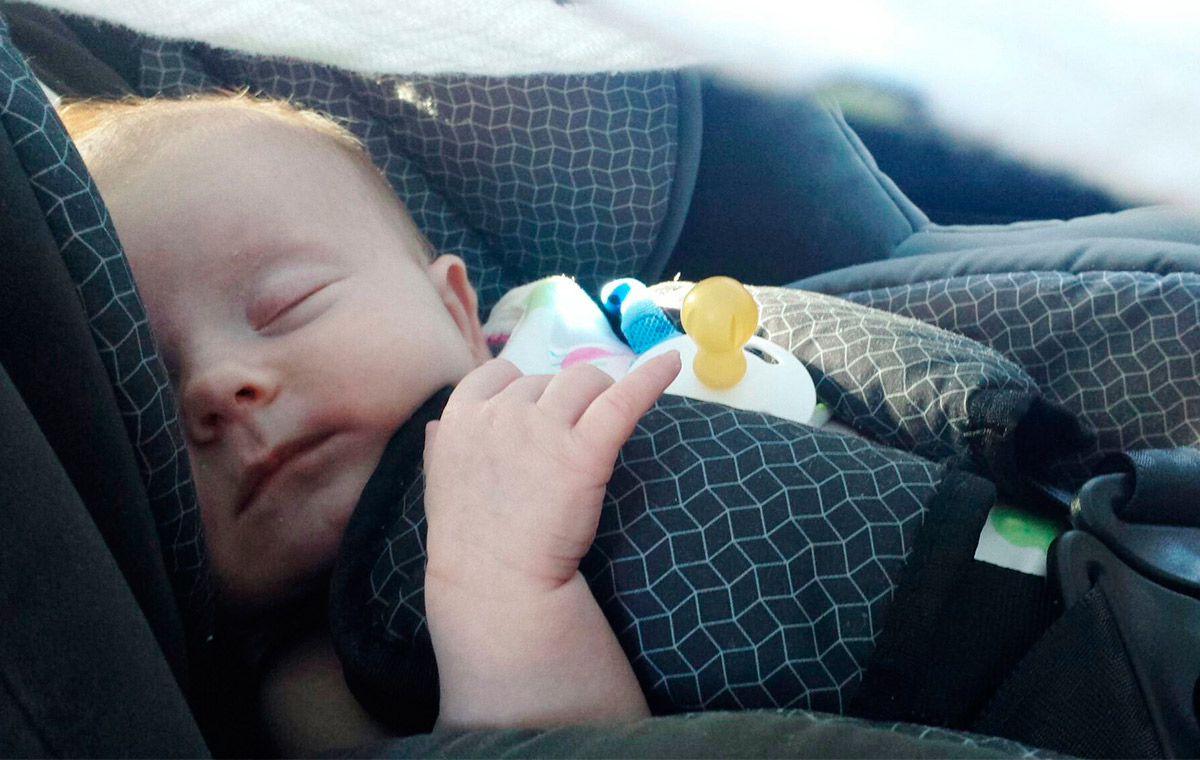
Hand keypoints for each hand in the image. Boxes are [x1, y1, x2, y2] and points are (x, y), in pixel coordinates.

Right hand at [423, 351, 680, 595]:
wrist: (494, 584)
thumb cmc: (467, 542)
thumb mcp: (439, 484)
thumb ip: (440, 447)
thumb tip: (436, 425)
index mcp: (461, 415)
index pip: (500, 373)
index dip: (522, 392)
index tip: (534, 419)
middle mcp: (502, 411)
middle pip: (548, 379)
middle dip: (562, 403)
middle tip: (568, 444)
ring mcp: (542, 428)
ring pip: (584, 380)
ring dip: (597, 396)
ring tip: (601, 430)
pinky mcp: (584, 451)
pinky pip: (623, 399)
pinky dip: (651, 378)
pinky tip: (671, 363)